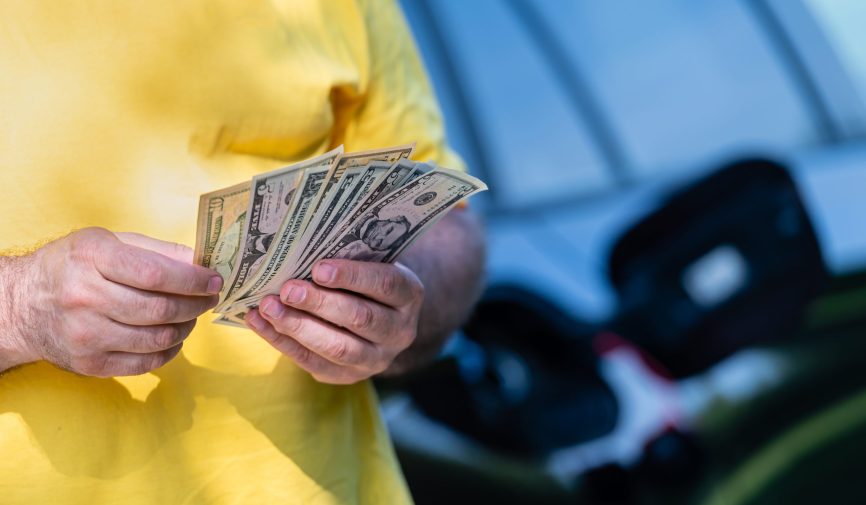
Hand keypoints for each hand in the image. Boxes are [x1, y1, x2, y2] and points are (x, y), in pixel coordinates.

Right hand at [10, 228, 221, 376]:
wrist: (23, 304)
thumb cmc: (74, 265)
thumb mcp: (108, 242)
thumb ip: (156, 250)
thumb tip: (201, 261)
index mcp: (92, 258)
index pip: (155, 274)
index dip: (192, 280)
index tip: (214, 281)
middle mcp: (85, 296)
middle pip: (159, 309)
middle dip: (195, 306)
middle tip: (209, 300)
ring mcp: (85, 334)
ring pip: (156, 339)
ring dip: (185, 328)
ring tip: (190, 317)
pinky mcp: (88, 363)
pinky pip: (144, 364)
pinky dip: (168, 351)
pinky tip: (172, 337)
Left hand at [245, 259, 424, 384]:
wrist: (376, 316)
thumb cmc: (364, 277)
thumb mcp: (370, 261)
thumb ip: (350, 255)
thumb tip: (301, 244)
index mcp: (409, 294)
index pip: (384, 284)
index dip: (351, 277)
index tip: (317, 268)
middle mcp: (400, 331)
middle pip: (360, 319)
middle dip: (320, 304)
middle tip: (286, 289)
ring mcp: (376, 359)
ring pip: (338, 348)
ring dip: (298, 327)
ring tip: (268, 308)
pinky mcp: (348, 376)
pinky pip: (314, 364)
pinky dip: (283, 343)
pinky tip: (260, 323)